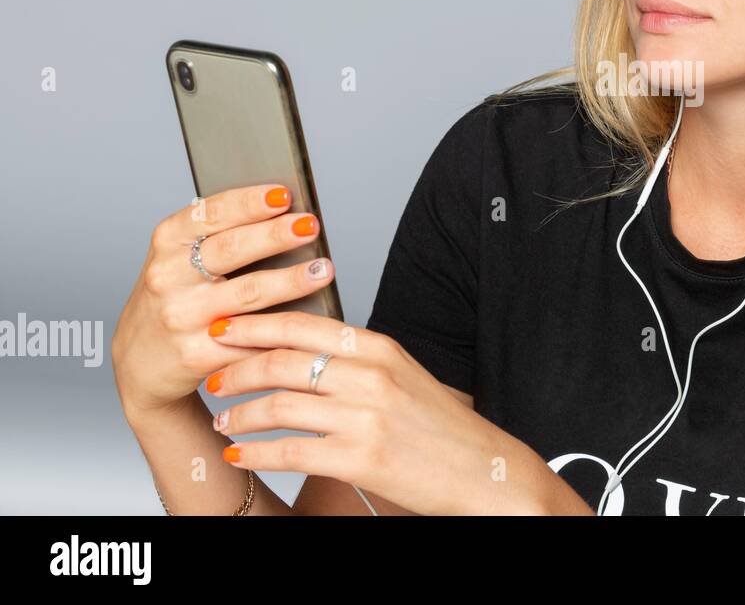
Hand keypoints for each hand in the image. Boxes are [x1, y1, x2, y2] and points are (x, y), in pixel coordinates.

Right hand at [111, 183, 332, 419]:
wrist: (142, 359)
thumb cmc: (176, 295)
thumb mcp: (181, 258)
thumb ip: (220, 236)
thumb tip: (286, 214)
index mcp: (168, 242)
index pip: (210, 214)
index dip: (248, 203)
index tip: (283, 194)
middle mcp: (169, 277)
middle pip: (231, 251)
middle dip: (275, 236)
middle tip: (310, 226)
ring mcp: (182, 317)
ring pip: (247, 294)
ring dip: (291, 281)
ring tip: (322, 269)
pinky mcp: (197, 353)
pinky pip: (250, 338)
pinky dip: (283, 329)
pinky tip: (311, 320)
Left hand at [204, 311, 549, 514]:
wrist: (481, 471)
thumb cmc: (439, 427)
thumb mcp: (404, 376)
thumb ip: (358, 359)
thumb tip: (302, 348)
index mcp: (380, 348)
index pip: (303, 325)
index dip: (255, 325)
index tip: (223, 328)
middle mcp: (371, 376)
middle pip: (283, 361)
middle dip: (236, 368)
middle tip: (213, 375)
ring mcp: (365, 417)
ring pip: (279, 405)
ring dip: (241, 412)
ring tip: (224, 418)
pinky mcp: (360, 458)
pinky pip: (290, 451)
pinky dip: (255, 452)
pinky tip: (240, 454)